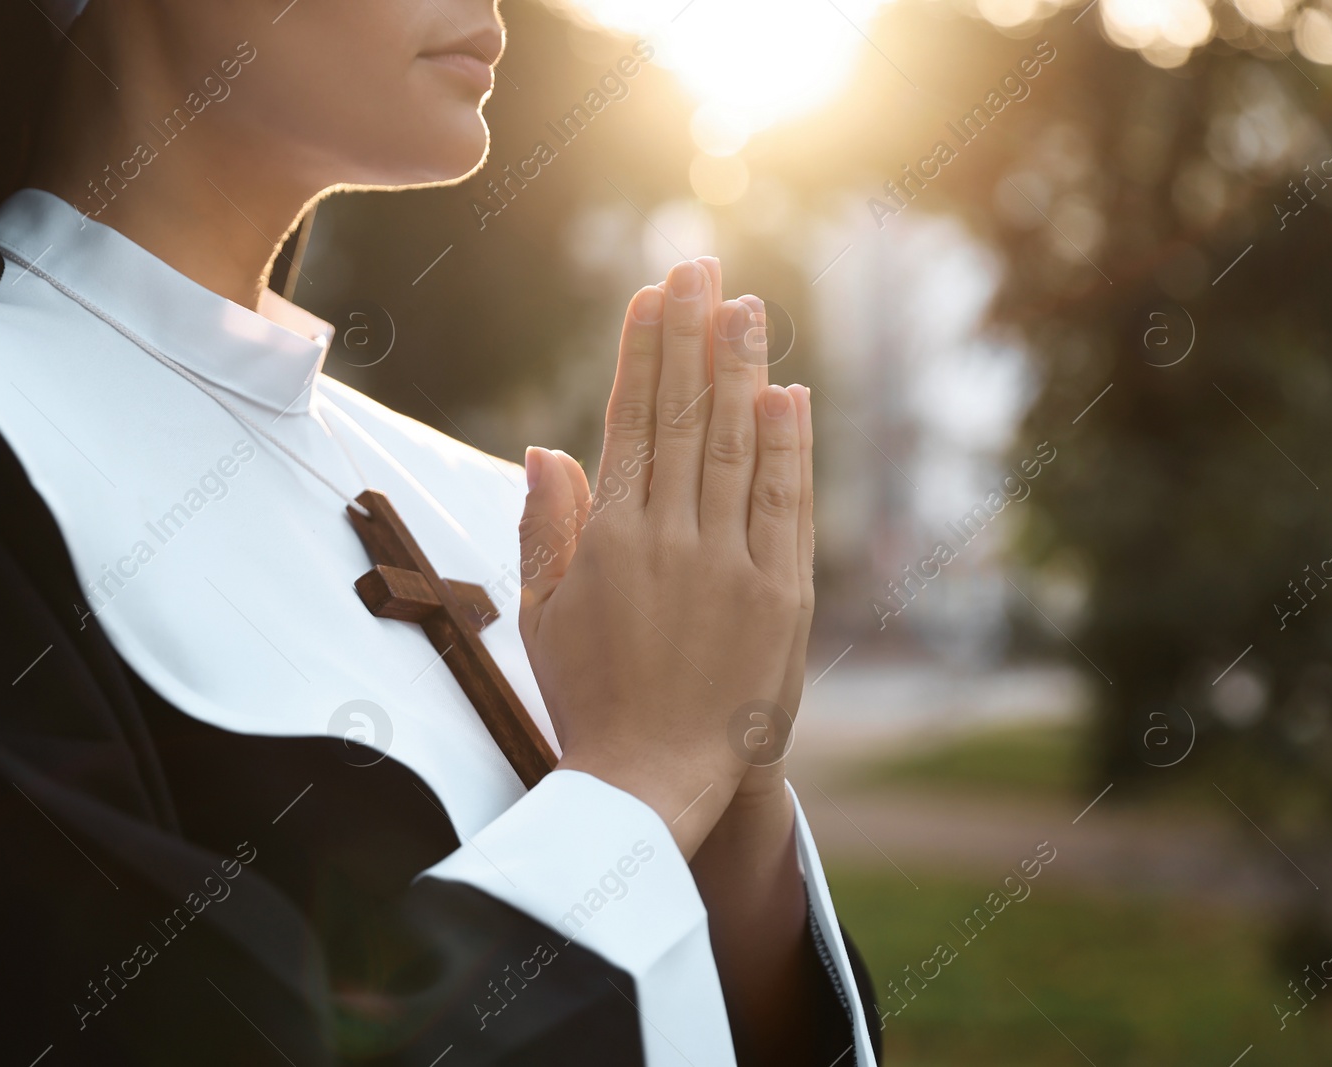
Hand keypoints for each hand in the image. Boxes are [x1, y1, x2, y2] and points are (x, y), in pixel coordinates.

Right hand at [517, 258, 809, 857]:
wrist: (654, 780)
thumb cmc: (589, 697)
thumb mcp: (541, 613)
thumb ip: (546, 526)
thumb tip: (545, 448)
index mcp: (610, 539)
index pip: (630, 420)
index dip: (642, 351)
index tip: (652, 295)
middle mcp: (673, 538)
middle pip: (686, 415)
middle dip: (692, 335)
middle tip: (701, 266)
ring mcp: (733, 564)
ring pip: (738, 446)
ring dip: (742, 369)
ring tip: (745, 306)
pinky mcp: (782, 596)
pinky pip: (786, 505)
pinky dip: (790, 447)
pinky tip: (788, 394)